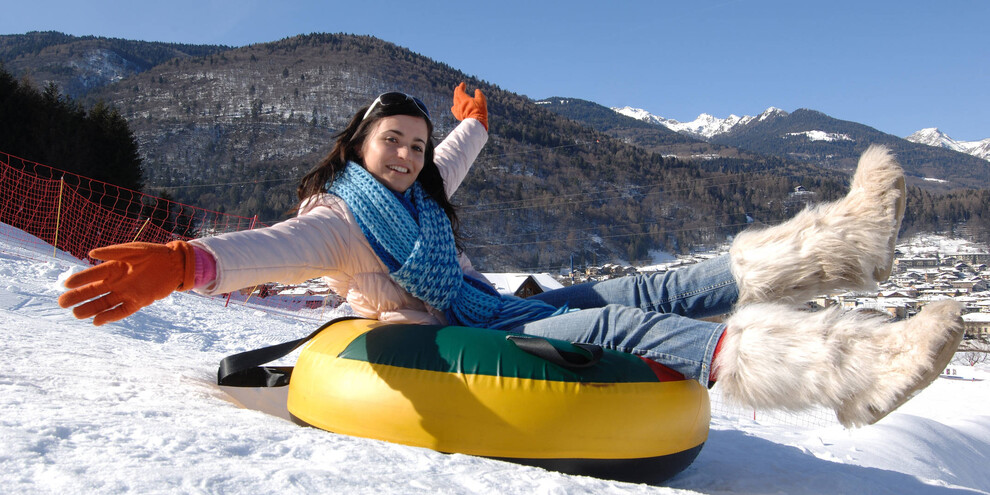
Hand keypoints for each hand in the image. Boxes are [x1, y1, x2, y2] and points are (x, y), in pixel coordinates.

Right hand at [58, 241, 195, 325]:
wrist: (175, 264)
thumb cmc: (153, 253)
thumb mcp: (134, 249)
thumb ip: (113, 251)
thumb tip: (91, 253)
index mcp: (114, 267)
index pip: (92, 275)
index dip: (79, 280)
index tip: (66, 284)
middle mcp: (117, 281)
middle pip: (94, 291)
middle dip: (78, 297)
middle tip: (62, 303)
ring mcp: (127, 292)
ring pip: (104, 303)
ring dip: (91, 309)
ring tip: (76, 314)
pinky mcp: (138, 301)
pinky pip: (122, 311)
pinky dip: (110, 316)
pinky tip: (97, 322)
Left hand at [450, 82, 487, 130]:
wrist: (476, 122)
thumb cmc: (479, 110)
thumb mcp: (481, 100)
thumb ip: (479, 94)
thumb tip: (477, 90)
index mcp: (464, 99)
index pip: (460, 91)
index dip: (461, 87)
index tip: (463, 84)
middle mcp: (459, 104)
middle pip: (456, 96)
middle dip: (457, 91)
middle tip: (458, 88)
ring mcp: (458, 110)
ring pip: (455, 102)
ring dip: (455, 98)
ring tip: (457, 96)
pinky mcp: (458, 116)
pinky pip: (454, 110)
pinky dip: (454, 106)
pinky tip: (454, 106)